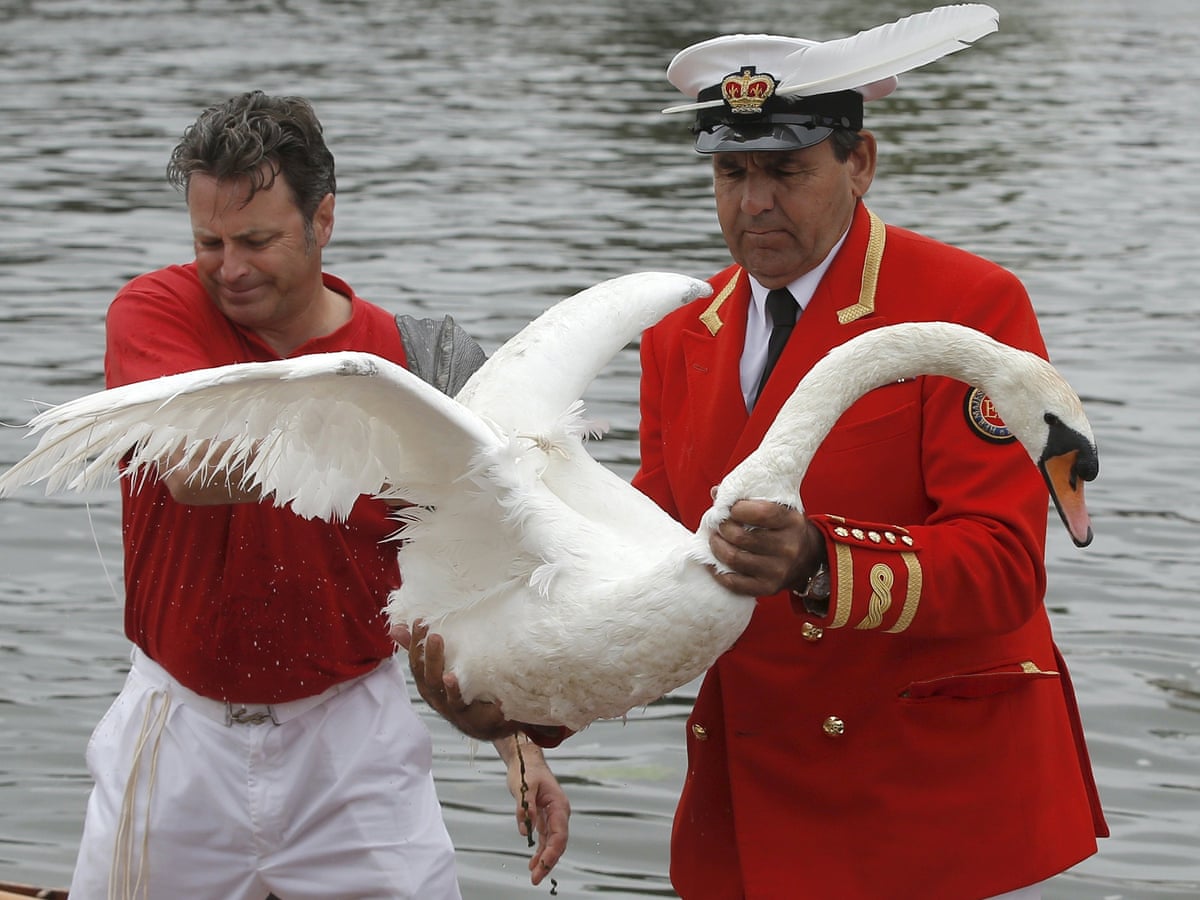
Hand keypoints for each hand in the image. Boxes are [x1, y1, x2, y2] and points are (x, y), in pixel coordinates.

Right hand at [394, 620, 517, 740]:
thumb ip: (420, 648)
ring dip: (448, 684)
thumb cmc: (459, 689)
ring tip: (449, 674)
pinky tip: (477, 694)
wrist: (485, 720)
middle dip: (431, 658)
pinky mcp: (471, 717)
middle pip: (429, 678)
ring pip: (446, 697)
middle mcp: (436, 695)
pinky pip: (469, 710)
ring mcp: (452, 707)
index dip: (415, 643)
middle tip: (434, 637)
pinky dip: (472, 704)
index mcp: (427, 681)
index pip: (416, 661)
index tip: (419, 622)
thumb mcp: (441, 664)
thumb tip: (395, 627)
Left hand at [495, 735, 570, 885]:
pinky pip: (544, 839)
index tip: (542, 864)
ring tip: (534, 876)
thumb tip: (525, 828)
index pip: (559, 833)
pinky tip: (533, 863)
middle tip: (535, 878)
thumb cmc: (527, 771)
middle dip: (548, 862)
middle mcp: (559, 813)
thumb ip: (526, 807)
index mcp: (558, 805)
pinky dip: (540, 851)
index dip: (552, 851)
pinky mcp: (544, 818)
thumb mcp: (524, 786)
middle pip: (557, 842)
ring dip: (544, 860)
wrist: (526, 760)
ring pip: (551, 843)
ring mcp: (553, 817)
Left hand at [707, 499, 824, 596]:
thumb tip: (716, 491)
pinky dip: (717, 572)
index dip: (738, 509)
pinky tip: (712, 562)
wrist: (809, 560)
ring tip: (714, 539)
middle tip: (718, 525)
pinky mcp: (768, 588)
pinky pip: (734, 583)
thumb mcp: (779, 508)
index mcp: (791, 522)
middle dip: (723, 528)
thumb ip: (750, 499)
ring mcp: (778, 571)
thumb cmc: (786, 528)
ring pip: (735, 559)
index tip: (730, 508)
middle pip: (741, 537)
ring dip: (717, 547)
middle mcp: (788, 548)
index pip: (761, 513)